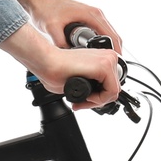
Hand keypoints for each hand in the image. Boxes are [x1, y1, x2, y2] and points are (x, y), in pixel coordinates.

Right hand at [0, 23, 120, 108]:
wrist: (46, 62)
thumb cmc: (57, 70)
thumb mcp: (82, 78)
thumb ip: (92, 84)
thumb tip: (98, 95)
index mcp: (103, 58)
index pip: (111, 84)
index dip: (98, 98)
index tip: (83, 101)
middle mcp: (108, 57)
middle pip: (113, 89)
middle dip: (97, 101)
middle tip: (80, 104)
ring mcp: (108, 60)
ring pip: (113, 92)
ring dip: (96, 101)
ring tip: (81, 101)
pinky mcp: (104, 66)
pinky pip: (111, 92)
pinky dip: (98, 100)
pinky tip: (85, 96)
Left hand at [16, 0, 123, 55]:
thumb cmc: (46, 8)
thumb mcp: (52, 27)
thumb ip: (60, 42)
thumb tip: (68, 56)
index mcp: (91, 14)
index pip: (111, 35)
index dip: (115, 50)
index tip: (114, 65)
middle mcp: (95, 14)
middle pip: (113, 35)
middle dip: (113, 51)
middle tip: (110, 68)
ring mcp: (92, 15)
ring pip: (107, 34)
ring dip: (108, 47)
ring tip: (103, 63)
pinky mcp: (88, 19)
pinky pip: (100, 32)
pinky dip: (101, 43)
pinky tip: (95, 54)